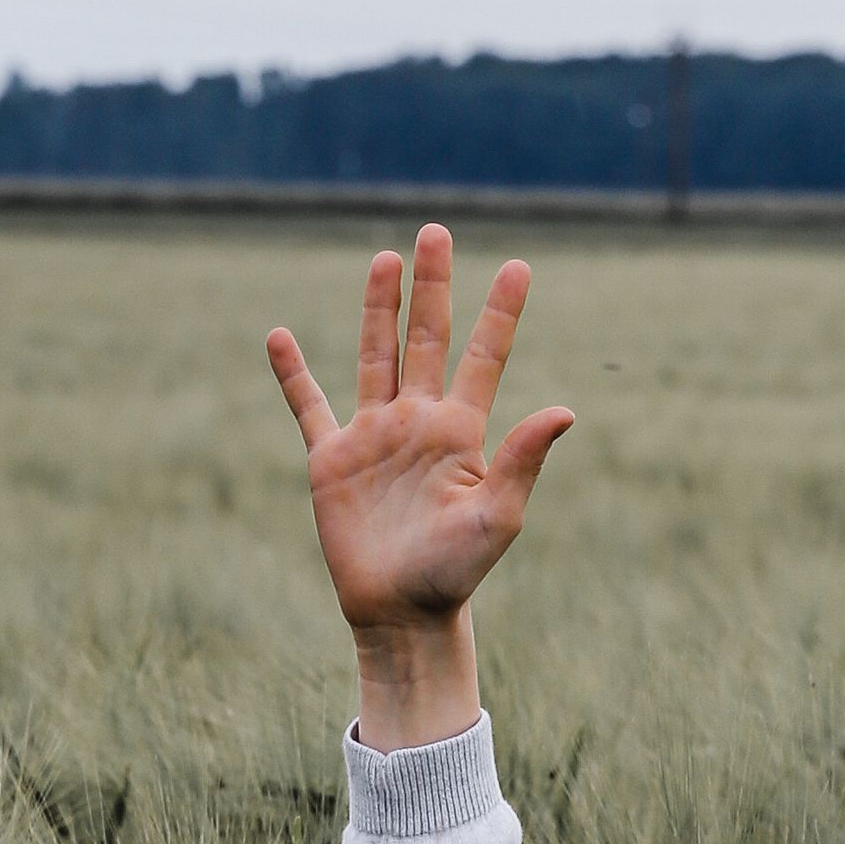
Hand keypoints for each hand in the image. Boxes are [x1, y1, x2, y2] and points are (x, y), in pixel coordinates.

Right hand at [267, 225, 574, 748]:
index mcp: (462, 431)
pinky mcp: (332, 460)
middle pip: (428, 338)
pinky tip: (280, 337)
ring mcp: (374, 436)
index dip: (500, 312)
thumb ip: (521, 460)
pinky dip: (293, 374)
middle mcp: (419, 422)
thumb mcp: (497, 516)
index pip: (484, 356)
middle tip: (435, 231)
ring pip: (376, 356)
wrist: (402, 612)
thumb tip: (564, 410)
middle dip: (433, 286)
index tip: (518, 266)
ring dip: (379, 308)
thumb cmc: (456, 572)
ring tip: (385, 259)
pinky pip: (309, 407)